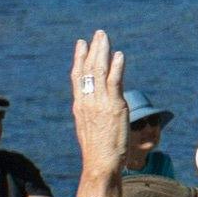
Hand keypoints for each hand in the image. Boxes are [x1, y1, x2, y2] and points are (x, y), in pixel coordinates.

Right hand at [69, 30, 129, 179]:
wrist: (100, 162)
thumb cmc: (99, 150)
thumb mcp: (91, 127)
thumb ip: (93, 112)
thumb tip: (99, 106)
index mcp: (80, 105)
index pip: (77, 76)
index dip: (79, 58)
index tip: (81, 44)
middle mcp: (87, 101)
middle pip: (88, 69)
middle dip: (93, 49)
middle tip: (97, 34)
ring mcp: (99, 103)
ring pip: (99, 71)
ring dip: (103, 52)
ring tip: (106, 38)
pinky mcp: (114, 106)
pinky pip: (114, 82)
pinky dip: (116, 67)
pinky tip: (119, 55)